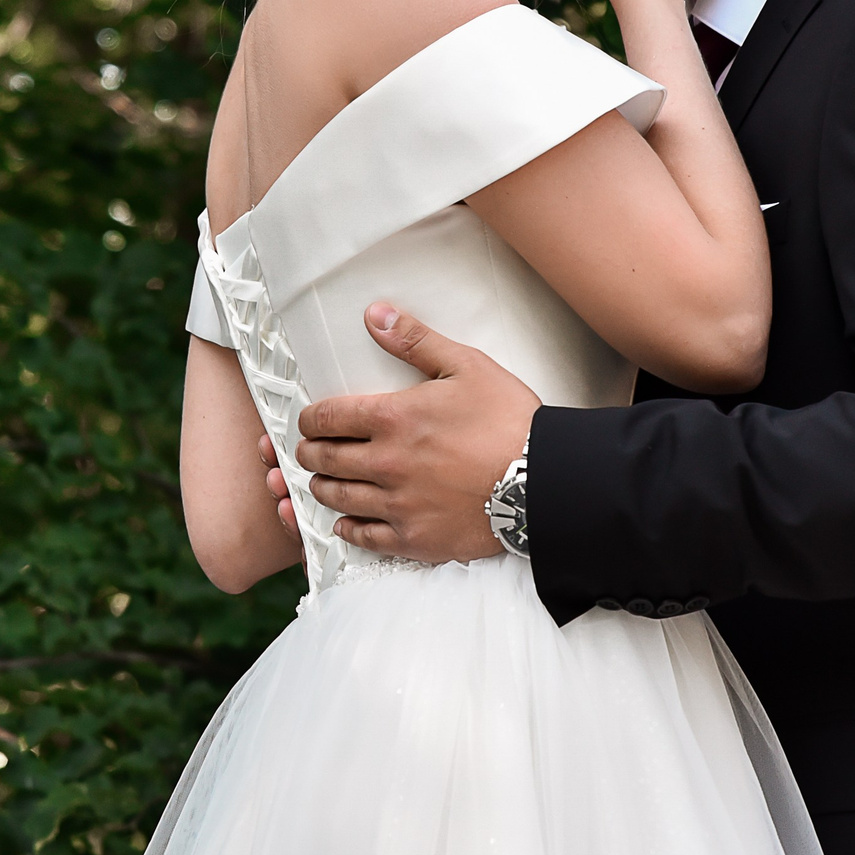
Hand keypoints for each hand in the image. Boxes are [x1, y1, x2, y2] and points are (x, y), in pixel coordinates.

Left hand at [282, 303, 538, 564]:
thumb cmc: (510, 421)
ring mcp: (399, 505)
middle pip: (325, 459)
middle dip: (309, 452)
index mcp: (393, 418)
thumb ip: (416, 340)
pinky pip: (366, 538)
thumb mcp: (466, 365)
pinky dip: (348, 529)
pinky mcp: (416, 539)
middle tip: (308, 450)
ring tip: (322, 482)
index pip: (327, 417)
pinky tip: (345, 523)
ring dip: (322, 488)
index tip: (308, 421)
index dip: (309, 419)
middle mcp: (387, 463)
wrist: (546, 481)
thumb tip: (375, 315)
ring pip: (339, 499)